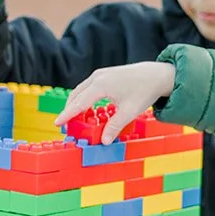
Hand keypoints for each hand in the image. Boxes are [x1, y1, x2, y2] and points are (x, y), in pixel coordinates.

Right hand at [53, 62, 176, 142]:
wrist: (157, 75)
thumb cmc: (144, 91)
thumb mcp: (129, 112)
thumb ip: (114, 126)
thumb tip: (104, 141)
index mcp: (101, 85)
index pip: (79, 103)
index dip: (67, 114)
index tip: (57, 123)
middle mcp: (98, 77)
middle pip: (76, 95)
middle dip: (69, 110)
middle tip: (66, 125)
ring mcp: (100, 74)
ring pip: (81, 90)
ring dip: (76, 103)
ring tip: (75, 119)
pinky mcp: (104, 74)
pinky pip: (88, 87)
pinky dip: (84, 97)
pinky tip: (87, 108)